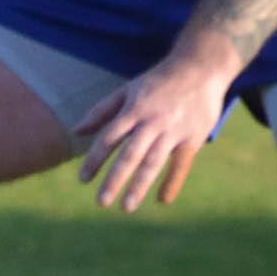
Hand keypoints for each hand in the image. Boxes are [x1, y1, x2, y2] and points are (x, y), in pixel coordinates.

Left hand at [72, 56, 231, 211]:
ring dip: (139, 186)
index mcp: (133, 110)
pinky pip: (181, 165)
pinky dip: (172, 182)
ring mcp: (174, 131)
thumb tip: (76, 130)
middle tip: (100, 202)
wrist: (200, 68)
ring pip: (153, 162)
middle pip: (129, 155)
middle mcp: (152, 122)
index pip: (109, 138)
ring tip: (125, 207)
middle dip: (114, 179)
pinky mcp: (194, 138)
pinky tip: (162, 200)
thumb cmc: (157, 82)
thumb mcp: (127, 91)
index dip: (94, 159)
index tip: (83, 179)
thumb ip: (101, 112)